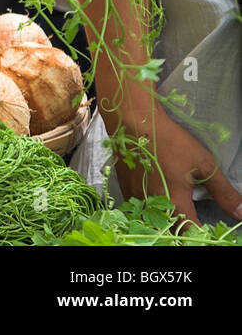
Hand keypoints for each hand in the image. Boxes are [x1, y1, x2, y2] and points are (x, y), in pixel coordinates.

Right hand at [116, 106, 241, 224]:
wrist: (134, 121)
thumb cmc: (170, 141)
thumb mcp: (204, 165)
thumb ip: (223, 193)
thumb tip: (240, 213)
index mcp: (175, 203)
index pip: (191, 233)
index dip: (202, 234)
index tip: (209, 229)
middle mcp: (153, 205)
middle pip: (170, 228)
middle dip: (183, 226)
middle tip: (191, 214)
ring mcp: (136, 197)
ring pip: (152, 217)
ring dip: (164, 216)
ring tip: (172, 203)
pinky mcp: (125, 187)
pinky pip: (139, 205)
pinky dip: (149, 205)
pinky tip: (154, 191)